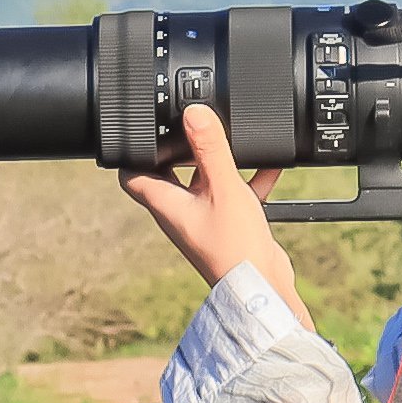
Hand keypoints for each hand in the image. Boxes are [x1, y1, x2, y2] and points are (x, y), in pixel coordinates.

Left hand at [126, 105, 309, 326]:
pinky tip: (270, 163)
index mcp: (166, 205)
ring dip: (217, 162)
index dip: (132, 152)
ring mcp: (204, 220)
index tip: (141, 131)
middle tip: (190, 128)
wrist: (262, 289)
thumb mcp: (223, 188)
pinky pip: (234, 194)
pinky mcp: (229, 226)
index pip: (131, 177)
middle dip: (178, 150)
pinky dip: (248, 178)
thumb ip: (211, 149)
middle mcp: (180, 213)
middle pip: (168, 175)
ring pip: (205, 183)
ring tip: (230, 138)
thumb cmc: (234, 248)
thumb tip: (193, 114)